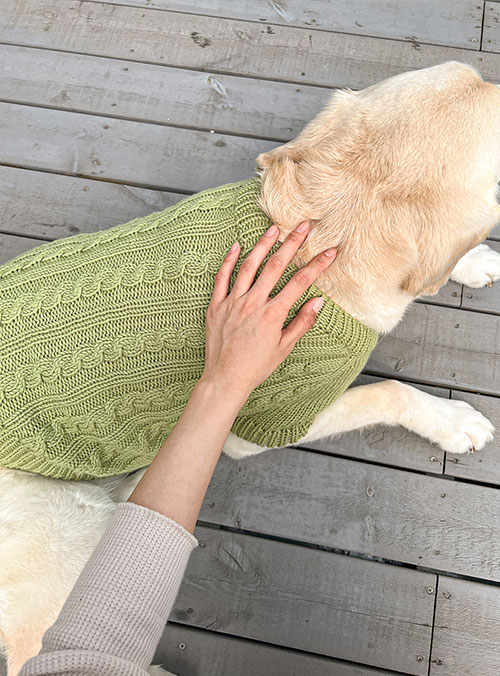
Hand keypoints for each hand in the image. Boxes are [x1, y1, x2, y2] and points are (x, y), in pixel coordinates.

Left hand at [200, 220, 336, 402]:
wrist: (225, 379)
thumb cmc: (256, 367)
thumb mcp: (284, 348)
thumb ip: (301, 323)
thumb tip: (317, 302)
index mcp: (272, 315)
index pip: (300, 283)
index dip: (317, 265)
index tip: (330, 251)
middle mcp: (253, 304)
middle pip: (275, 266)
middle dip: (291, 243)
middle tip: (303, 226)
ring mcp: (232, 303)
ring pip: (249, 267)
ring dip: (262, 245)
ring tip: (274, 228)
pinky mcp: (216, 305)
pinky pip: (222, 278)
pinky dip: (229, 261)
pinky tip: (237, 246)